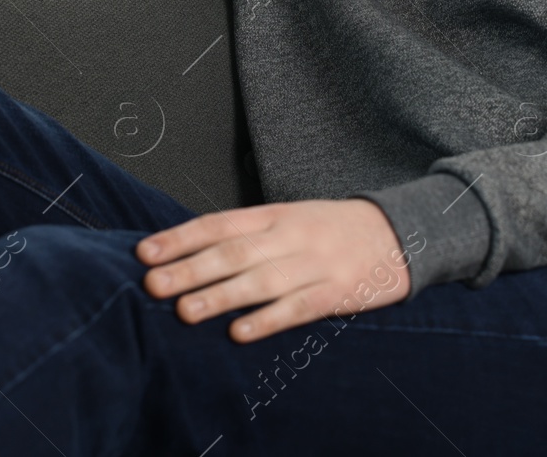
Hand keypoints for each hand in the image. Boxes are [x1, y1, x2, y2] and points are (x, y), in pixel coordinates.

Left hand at [136, 199, 412, 341]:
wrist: (400, 232)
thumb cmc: (333, 228)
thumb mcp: (291, 217)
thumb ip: (248, 233)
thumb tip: (191, 251)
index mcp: (276, 214)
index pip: (220, 223)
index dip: (181, 238)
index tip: (147, 252)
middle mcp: (291, 236)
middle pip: (234, 252)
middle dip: (190, 270)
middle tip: (152, 285)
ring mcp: (315, 264)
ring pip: (261, 281)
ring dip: (220, 297)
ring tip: (186, 311)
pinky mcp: (337, 292)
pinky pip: (297, 308)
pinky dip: (267, 320)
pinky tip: (240, 332)